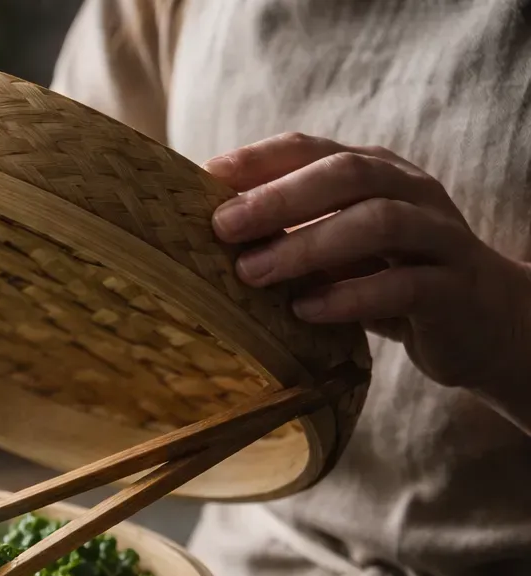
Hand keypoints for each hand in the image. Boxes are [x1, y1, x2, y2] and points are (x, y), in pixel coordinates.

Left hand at [204, 133, 530, 405]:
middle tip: (223, 227)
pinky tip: (305, 311)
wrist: (479, 322)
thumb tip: (203, 231)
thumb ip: (288, 231)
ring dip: (308, 245)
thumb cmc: (386, 278)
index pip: (313, 148)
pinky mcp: (452, 289)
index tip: (206, 176)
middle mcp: (410, 191)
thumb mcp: (335, 249)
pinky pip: (403, 286)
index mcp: (375, 172)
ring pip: (379, 223)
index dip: (260, 158)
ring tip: (253, 273)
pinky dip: (350, 296)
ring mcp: (437, 237)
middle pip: (347, 175)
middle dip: (279, 197)